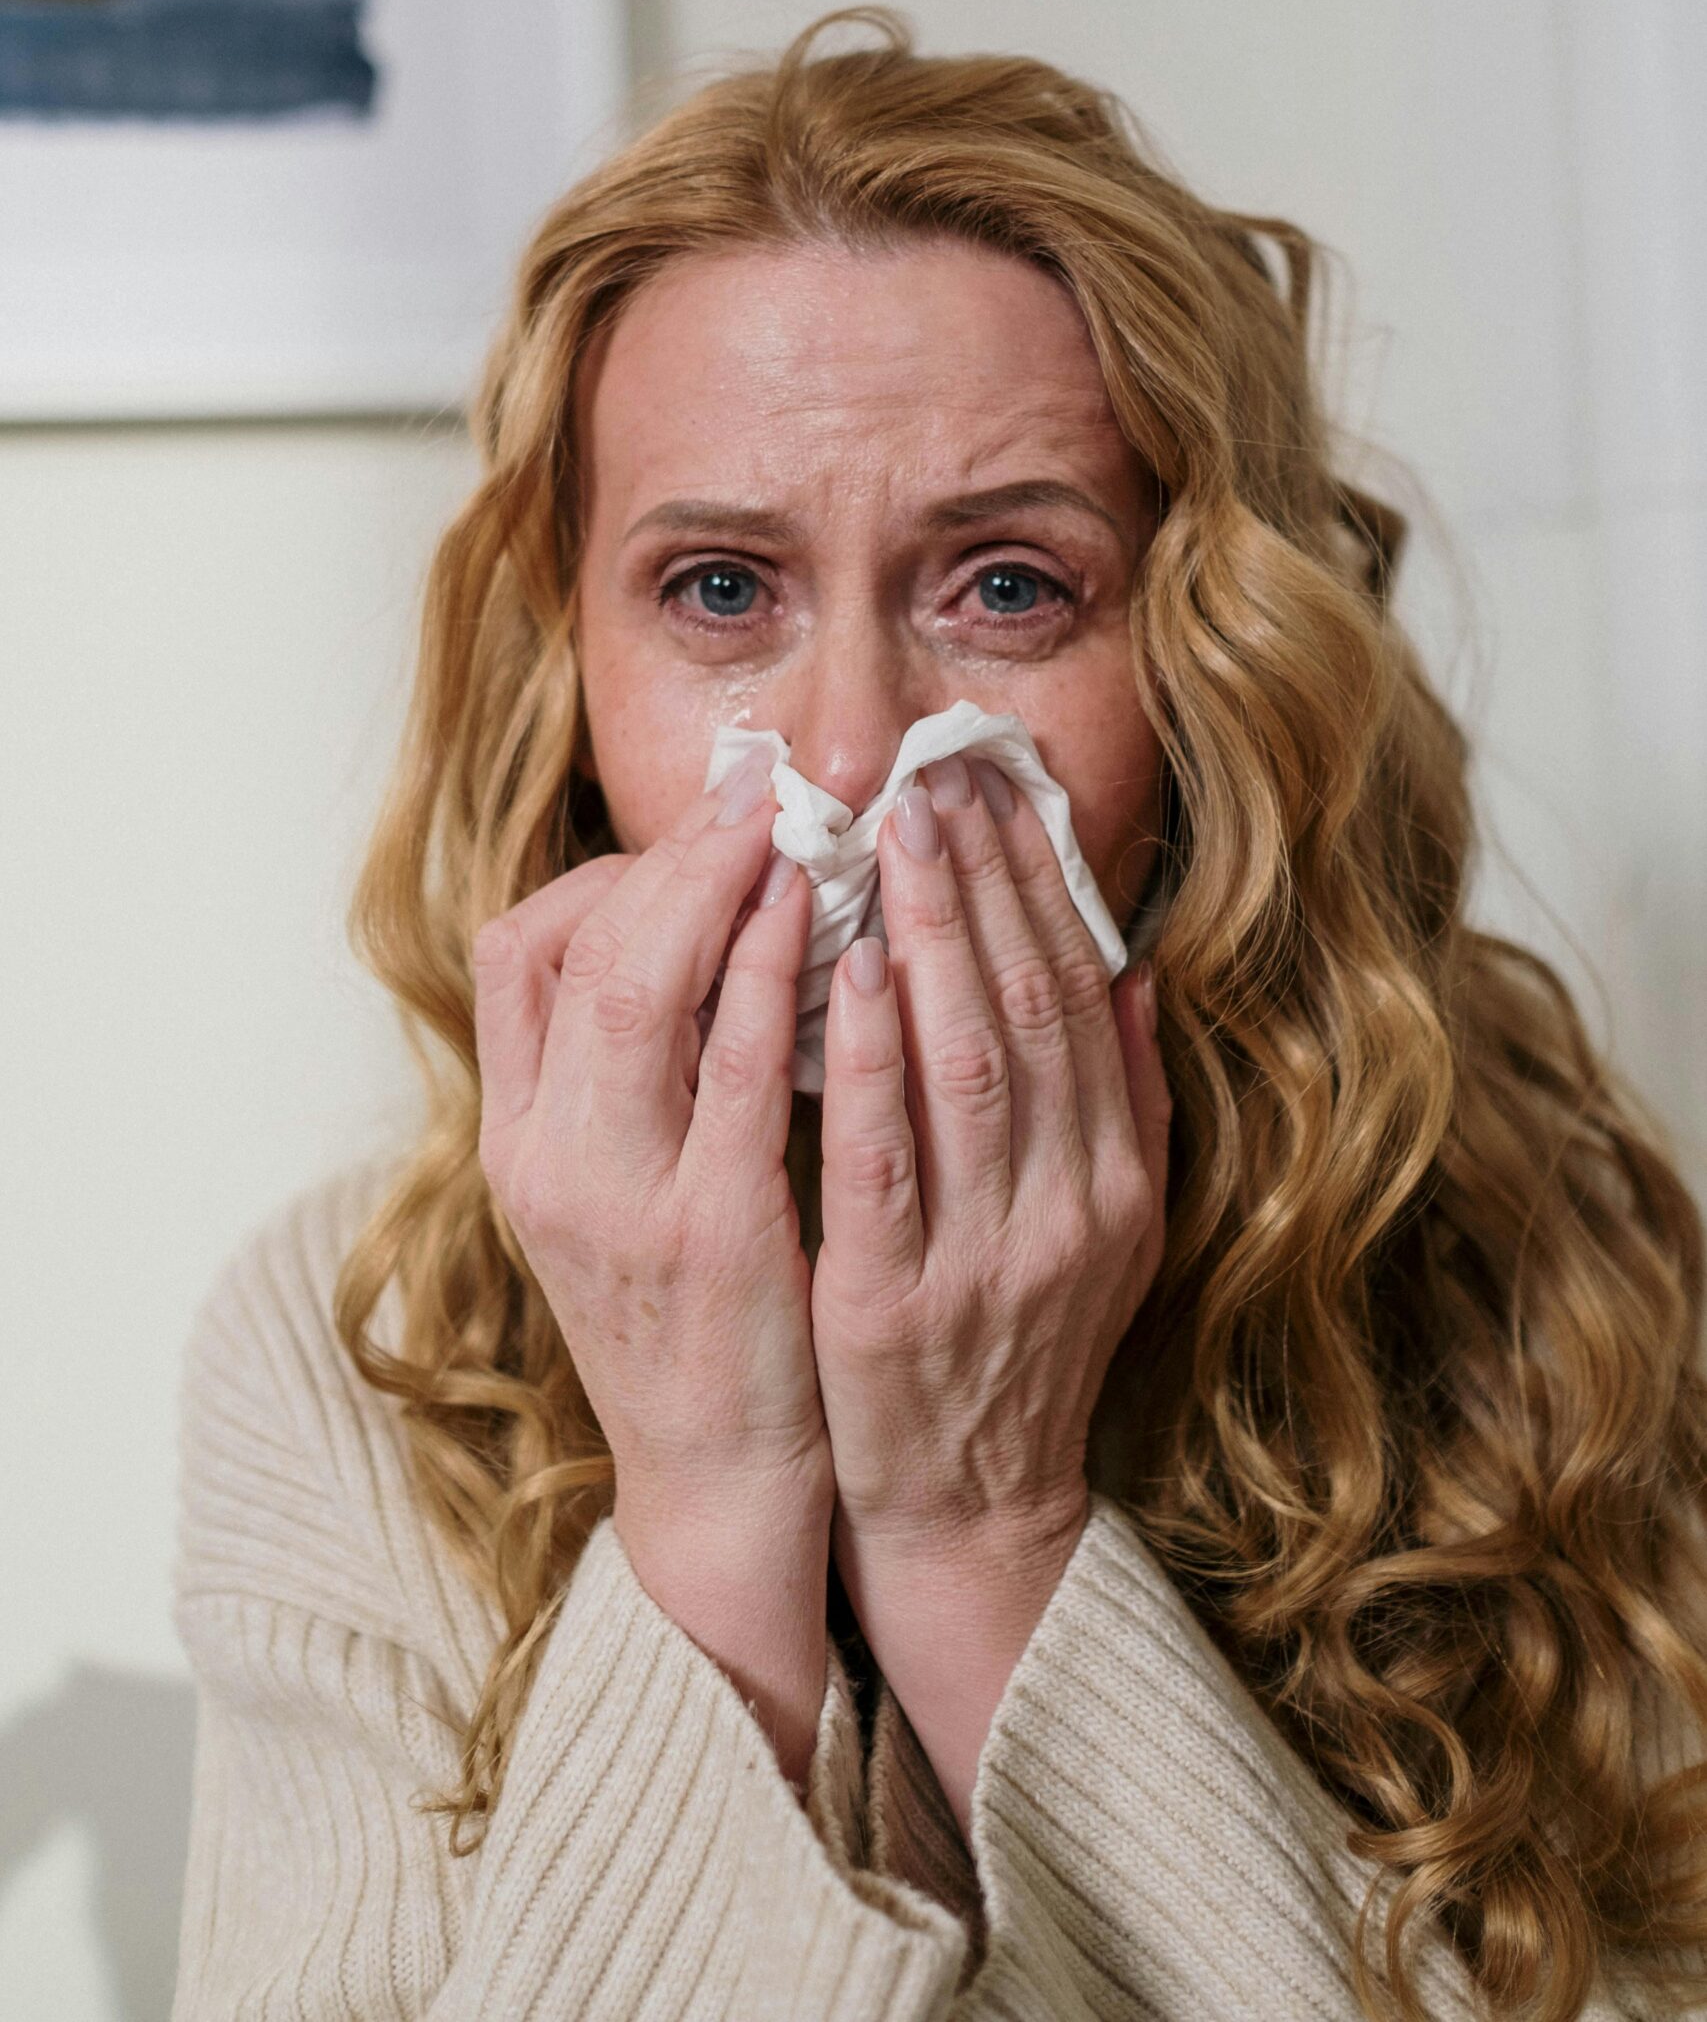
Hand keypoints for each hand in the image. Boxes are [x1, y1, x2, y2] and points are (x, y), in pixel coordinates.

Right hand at [472, 746, 833, 1784]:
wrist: (719, 1492)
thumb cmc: (696, 1319)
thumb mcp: (627, 1190)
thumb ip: (643, 1074)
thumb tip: (714, 931)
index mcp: (522, 1143)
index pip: (517, 954)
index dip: (608, 873)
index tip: (700, 833)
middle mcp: (549, 1159)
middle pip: (579, 947)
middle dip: (672, 852)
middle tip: (758, 783)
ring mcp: (620, 1197)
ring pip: (642, 988)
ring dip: (718, 884)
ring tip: (789, 813)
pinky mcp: (710, 1235)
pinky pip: (733, 1071)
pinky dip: (770, 976)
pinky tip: (826, 919)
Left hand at [810, 748, 1170, 1826]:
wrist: (969, 1509)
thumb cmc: (1024, 1346)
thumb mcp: (1113, 1232)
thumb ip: (1125, 1103)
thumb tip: (1134, 967)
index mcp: (1116, 1183)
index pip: (1082, 1000)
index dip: (1042, 890)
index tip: (999, 797)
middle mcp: (1064, 1211)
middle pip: (1028, 1011)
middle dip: (983, 886)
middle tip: (934, 784)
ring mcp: (980, 1259)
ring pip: (965, 1066)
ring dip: (930, 942)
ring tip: (892, 842)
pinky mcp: (886, 1303)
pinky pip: (878, 1155)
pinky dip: (866, 1056)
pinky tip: (842, 968)